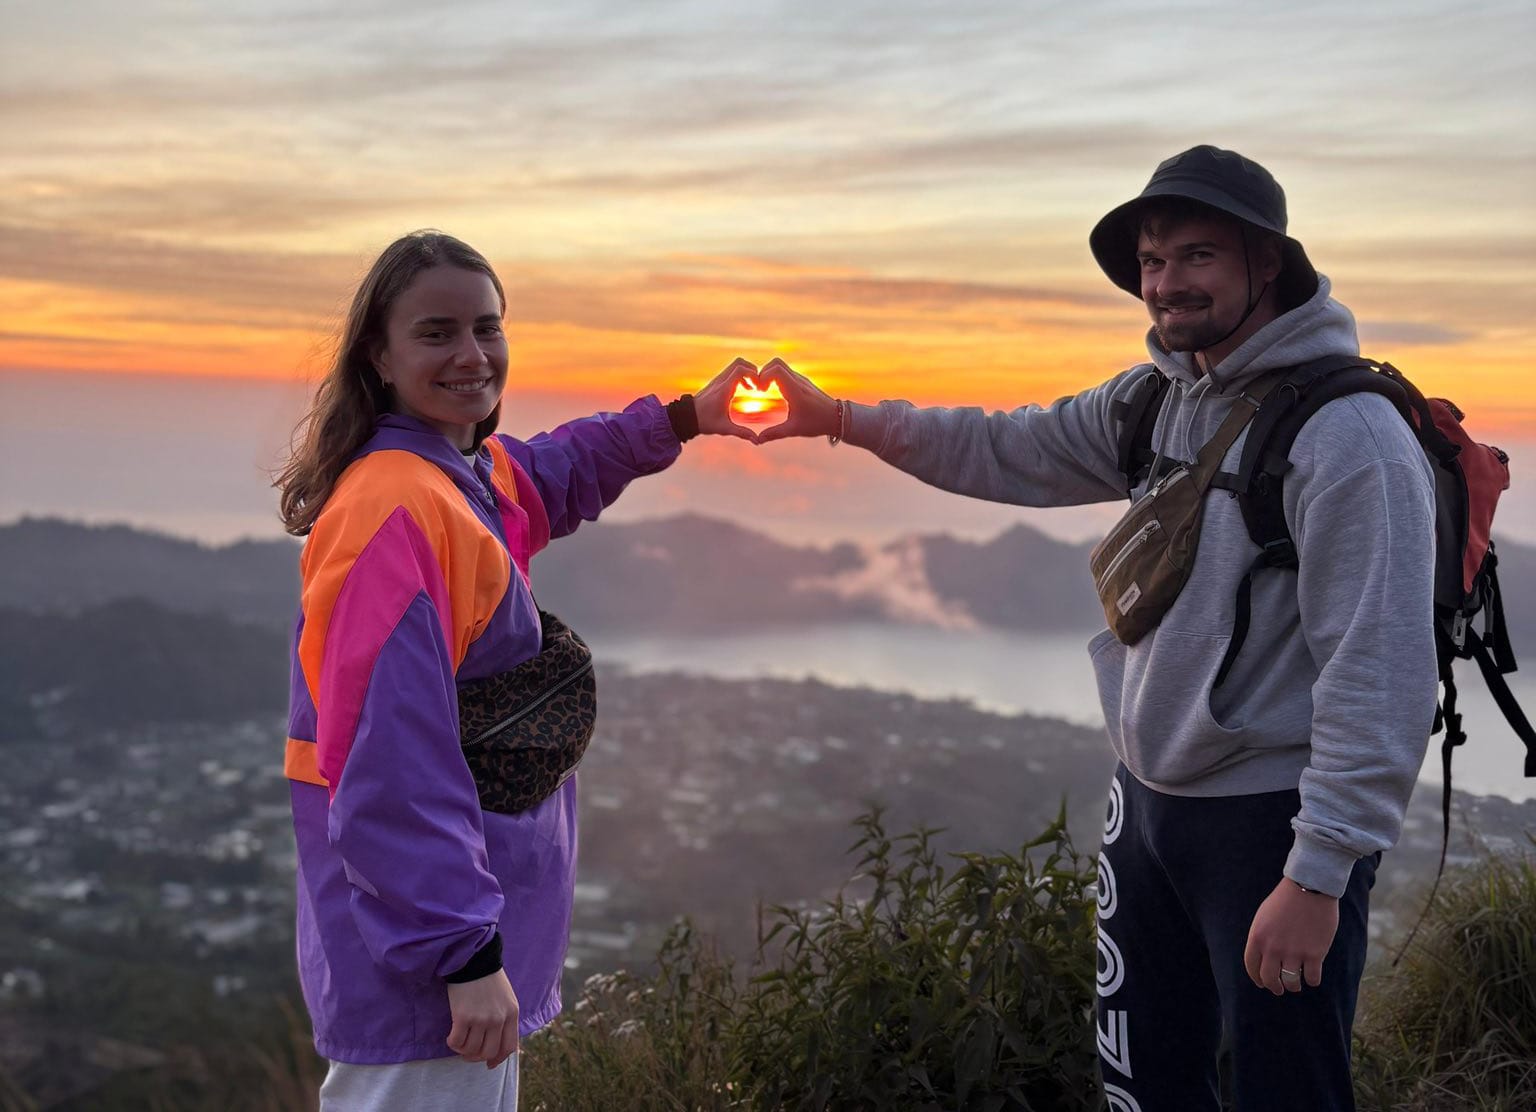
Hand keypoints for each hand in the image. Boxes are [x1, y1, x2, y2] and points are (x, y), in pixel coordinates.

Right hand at [446, 969, 520, 1068]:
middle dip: (477, 1057)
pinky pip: (456, 1042)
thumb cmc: (488, 979)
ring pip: (471, 1050)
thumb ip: (505, 1019)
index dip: (497, 1059)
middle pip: (488, 1052)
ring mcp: (481, 1019)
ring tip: (459, 1041)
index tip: (488, 1063)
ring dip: (463, 1050)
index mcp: (512, 1014)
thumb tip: (496, 1045)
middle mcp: (498, 1019)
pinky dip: (452, 1043)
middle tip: (468, 1052)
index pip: (508, 1047)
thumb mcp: (506, 998)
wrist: (474, 960)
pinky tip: (451, 1036)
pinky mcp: (463, 1016)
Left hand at [694, 357, 761, 440]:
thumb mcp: (724, 429)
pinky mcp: (717, 382)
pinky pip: (731, 371)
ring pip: (735, 365)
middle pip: (739, 362)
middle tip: (758, 384)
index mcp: (724, 390)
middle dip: (752, 370)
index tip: (758, 388)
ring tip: (752, 387)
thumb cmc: (704, 422)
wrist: (687, 417)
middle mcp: (721, 381)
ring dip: (747, 372)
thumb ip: (741, 433)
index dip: (753, 374)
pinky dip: (741, 375)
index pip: (740, 370)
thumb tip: (756, 441)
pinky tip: (744, 389)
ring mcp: (718, 380)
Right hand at [754, 357, 838, 443]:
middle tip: (760, 389)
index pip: (776, 370)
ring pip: (781, 365)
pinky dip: (776, 377)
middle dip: (763, 372)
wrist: (837, 417)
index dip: (763, 376)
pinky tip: (774, 391)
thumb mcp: (794, 430)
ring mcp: (801, 379)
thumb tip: (758, 440)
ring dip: (769, 374)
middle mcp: (798, 381)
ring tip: (765, 390)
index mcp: (795, 390)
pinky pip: (786, 372)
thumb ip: (775, 434)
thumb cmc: (817, 423)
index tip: (761, 391)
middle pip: (776, 363)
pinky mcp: (802, 382)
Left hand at [1243, 878, 1338, 995]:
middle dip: (1274, 987)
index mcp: (1257, 938)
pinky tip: (1312, 976)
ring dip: (1293, 986)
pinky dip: (1312, 980)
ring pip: (1291, 983)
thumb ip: (1261, 938)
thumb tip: (1263, 958)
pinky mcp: (1314, 954)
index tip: (1262, 983)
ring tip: (1296, 984)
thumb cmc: (1285, 900)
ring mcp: (1294, 953)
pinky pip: (1312, 979)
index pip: (1252, 967)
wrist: (1309, 888)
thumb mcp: (1263, 917)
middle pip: (1269, 979)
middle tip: (1279, 989)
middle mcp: (1273, 948)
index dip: (1257, 979)